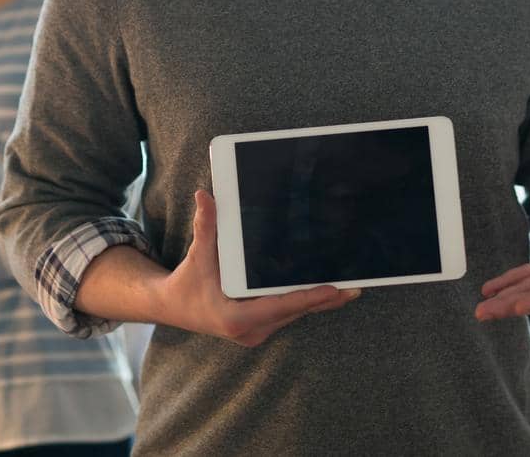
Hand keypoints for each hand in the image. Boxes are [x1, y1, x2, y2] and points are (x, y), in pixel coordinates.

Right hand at [154, 189, 359, 346]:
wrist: (173, 307)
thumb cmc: (186, 283)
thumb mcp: (197, 255)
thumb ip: (205, 227)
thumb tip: (205, 196)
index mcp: (237, 318)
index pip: (282, 306)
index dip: (310, 297)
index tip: (335, 289)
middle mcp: (250, 331)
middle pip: (295, 313)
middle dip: (325, 299)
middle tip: (355, 286)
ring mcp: (257, 332)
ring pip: (295, 315)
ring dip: (319, 302)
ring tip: (349, 287)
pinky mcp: (260, 329)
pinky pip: (288, 315)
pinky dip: (306, 303)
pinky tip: (327, 291)